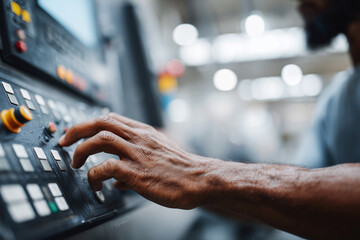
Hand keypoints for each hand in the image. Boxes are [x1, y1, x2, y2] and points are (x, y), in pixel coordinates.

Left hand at [58, 113, 212, 208]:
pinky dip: (95, 174)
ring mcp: (137, 153)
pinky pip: (106, 167)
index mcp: (143, 131)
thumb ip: (136, 158)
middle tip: (64, 141)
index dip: (88, 123)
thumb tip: (115, 177)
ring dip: (81, 150)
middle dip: (76, 129)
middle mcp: (138, 138)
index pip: (111, 117)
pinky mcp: (137, 172)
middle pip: (100, 122)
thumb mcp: (158, 153)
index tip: (76, 132)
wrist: (198, 179)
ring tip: (76, 162)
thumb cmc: (180, 168)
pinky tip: (96, 183)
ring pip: (100, 139)